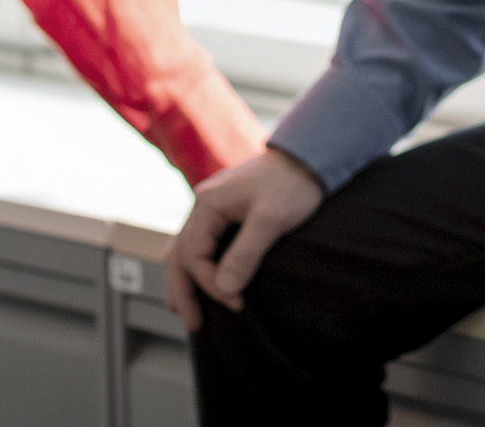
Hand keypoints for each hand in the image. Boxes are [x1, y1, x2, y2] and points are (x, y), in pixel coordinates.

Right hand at [164, 148, 323, 329]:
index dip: (211, 285)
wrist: (306, 158)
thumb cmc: (291, 185)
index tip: (237, 302)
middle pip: (178, 255)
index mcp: (207, 205)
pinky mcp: (222, 210)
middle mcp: (201, 205)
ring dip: (182, 279)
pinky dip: (191, 263)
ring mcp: (209, 207)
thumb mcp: (271, 220)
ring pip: (182, 248)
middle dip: (183, 291)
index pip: (194, 256)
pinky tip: (194, 276)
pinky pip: (195, 241)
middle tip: (194, 325)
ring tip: (182, 309)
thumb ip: (246, 253)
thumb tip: (224, 288)